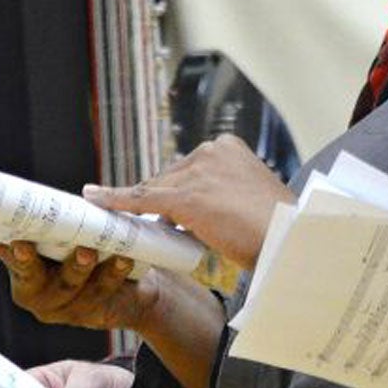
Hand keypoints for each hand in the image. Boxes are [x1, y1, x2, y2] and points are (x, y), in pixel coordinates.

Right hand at [0, 236, 156, 331]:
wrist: (132, 289)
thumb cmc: (85, 254)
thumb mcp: (58, 242)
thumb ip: (33, 227)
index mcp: (23, 275)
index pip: (9, 259)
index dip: (2, 250)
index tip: (7, 240)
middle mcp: (39, 296)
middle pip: (35, 280)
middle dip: (29, 263)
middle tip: (25, 247)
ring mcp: (67, 309)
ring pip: (71, 287)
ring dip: (78, 267)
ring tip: (88, 250)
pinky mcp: (95, 314)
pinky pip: (103, 293)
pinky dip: (113, 273)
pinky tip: (123, 258)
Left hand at [83, 135, 290, 271]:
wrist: (292, 240)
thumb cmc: (278, 228)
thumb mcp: (250, 201)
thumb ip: (224, 196)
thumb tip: (199, 216)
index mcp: (229, 147)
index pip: (188, 169)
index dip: (176, 193)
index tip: (168, 210)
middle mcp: (211, 151)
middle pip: (170, 178)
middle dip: (162, 202)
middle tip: (158, 228)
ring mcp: (198, 173)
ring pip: (156, 191)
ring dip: (141, 206)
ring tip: (129, 221)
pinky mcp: (186, 197)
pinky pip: (141, 198)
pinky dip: (116, 199)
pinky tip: (95, 199)